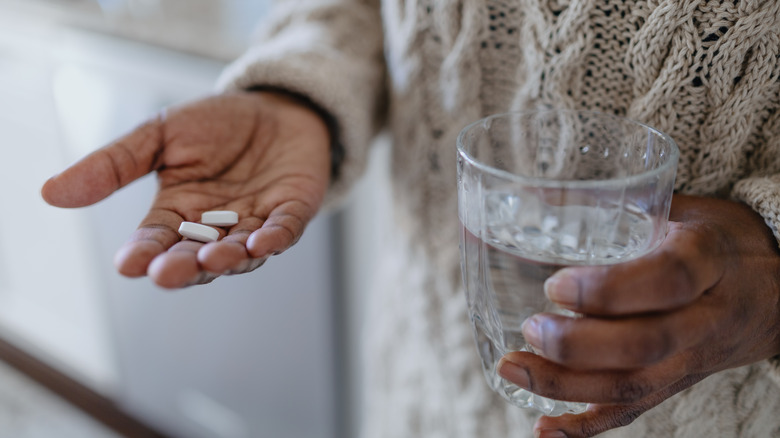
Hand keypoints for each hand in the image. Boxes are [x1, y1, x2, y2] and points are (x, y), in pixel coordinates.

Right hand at [42, 91, 331, 287]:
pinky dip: (274, 238)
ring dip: (227, 258)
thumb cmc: (217, 124)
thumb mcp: (160, 135)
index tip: (127, 265)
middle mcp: (216, 227)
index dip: (143, 254)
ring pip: (239, 252)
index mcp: (178, 213)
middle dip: (183, 267)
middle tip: (167, 274)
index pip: (156, 240)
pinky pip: (283, 231)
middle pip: (196, 256)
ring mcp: (255, 222)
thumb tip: (51, 193)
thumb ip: (115, 164)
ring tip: (212, 259)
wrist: (275, 107)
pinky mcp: (292, 211)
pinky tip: (261, 243)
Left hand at [496, 194, 779, 436]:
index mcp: (708, 261)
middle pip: (645, 344)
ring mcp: (692, 360)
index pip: (665, 281)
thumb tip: (528, 190)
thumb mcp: (680, 208)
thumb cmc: (715, 240)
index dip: (607, 290)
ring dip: (565, 386)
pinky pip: (633, 413)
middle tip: (530, 328)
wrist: (772, 291)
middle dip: (577, 344)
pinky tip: (543, 429)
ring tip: (512, 368)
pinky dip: (585, 426)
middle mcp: (705, 318)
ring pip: (632, 387)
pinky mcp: (677, 385)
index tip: (555, 285)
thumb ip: (616, 203)